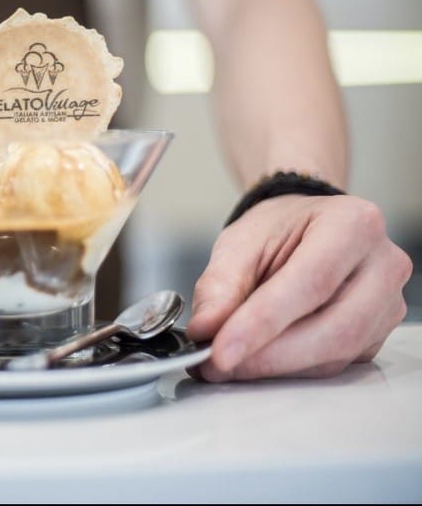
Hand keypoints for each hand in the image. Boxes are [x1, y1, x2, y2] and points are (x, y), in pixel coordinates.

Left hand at [187, 195, 411, 380]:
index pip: (311, 282)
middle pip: (334, 328)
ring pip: (336, 354)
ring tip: (229, 363)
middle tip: (218, 365)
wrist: (303, 230)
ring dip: (276, 367)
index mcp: (353, 224)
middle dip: (269, 356)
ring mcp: (387, 304)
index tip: (221, 350)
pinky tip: (257, 360)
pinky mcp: (376, 335)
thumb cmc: (278, 230)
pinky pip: (334, 364)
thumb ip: (219, 285)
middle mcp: (383, 265)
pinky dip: (290, 369)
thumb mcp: (240, 242)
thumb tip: (206, 330)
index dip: (263, 323)